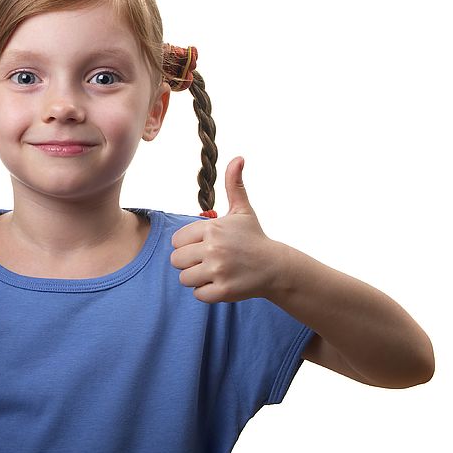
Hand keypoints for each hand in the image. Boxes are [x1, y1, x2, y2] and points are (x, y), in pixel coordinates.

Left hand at [170, 156, 285, 302]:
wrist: (276, 267)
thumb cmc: (253, 238)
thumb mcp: (243, 210)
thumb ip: (234, 185)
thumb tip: (238, 158)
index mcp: (211, 228)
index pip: (176, 242)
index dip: (188, 245)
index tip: (204, 246)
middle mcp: (213, 248)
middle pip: (176, 261)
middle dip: (189, 263)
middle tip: (209, 261)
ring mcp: (218, 270)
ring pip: (185, 279)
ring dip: (197, 278)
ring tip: (215, 272)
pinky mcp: (223, 290)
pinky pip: (198, 294)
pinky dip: (207, 292)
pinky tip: (222, 283)